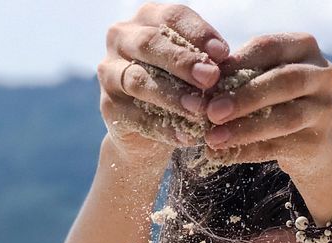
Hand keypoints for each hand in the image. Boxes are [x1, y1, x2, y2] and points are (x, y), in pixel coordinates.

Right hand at [98, 4, 229, 164]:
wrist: (146, 135)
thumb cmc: (175, 89)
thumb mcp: (190, 70)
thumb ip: (202, 61)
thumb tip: (223, 60)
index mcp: (146, 19)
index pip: (172, 17)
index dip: (198, 33)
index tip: (223, 54)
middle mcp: (121, 38)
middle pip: (151, 44)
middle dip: (183, 62)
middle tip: (211, 78)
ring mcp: (109, 72)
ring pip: (140, 80)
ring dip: (172, 96)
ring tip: (199, 110)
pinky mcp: (108, 106)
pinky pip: (137, 117)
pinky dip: (164, 128)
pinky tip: (186, 136)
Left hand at [200, 33, 331, 184]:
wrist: (312, 146)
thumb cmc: (277, 104)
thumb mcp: (262, 81)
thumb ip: (240, 77)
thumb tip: (203, 85)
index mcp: (304, 46)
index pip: (267, 48)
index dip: (236, 64)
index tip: (206, 82)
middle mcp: (322, 73)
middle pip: (281, 80)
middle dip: (243, 97)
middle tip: (211, 112)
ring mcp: (325, 108)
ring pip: (284, 117)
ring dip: (245, 128)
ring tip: (214, 138)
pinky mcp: (319, 141)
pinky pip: (279, 147)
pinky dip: (248, 151)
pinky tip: (224, 154)